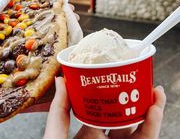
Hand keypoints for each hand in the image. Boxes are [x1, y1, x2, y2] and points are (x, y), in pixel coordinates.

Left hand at [44, 77, 165, 138]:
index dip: (112, 95)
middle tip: (143, 81)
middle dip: (135, 99)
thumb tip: (61, 79)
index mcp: (87, 136)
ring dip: (150, 110)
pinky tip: (154, 108)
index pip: (102, 111)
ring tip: (155, 91)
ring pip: (139, 129)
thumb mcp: (56, 136)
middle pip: (124, 118)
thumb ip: (60, 110)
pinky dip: (152, 126)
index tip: (118, 78)